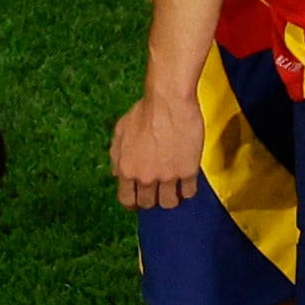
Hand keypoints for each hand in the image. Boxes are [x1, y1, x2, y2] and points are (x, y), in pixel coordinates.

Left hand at [110, 89, 204, 210]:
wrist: (169, 101)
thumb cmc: (144, 111)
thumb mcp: (120, 131)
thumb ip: (116, 156)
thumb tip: (116, 175)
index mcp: (126, 169)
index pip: (126, 199)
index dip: (133, 203)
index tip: (138, 202)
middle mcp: (145, 177)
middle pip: (148, 204)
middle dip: (152, 200)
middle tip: (158, 192)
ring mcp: (167, 176)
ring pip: (169, 203)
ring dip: (171, 199)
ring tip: (175, 191)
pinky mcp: (188, 171)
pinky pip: (188, 192)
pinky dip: (187, 190)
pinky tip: (187, 182)